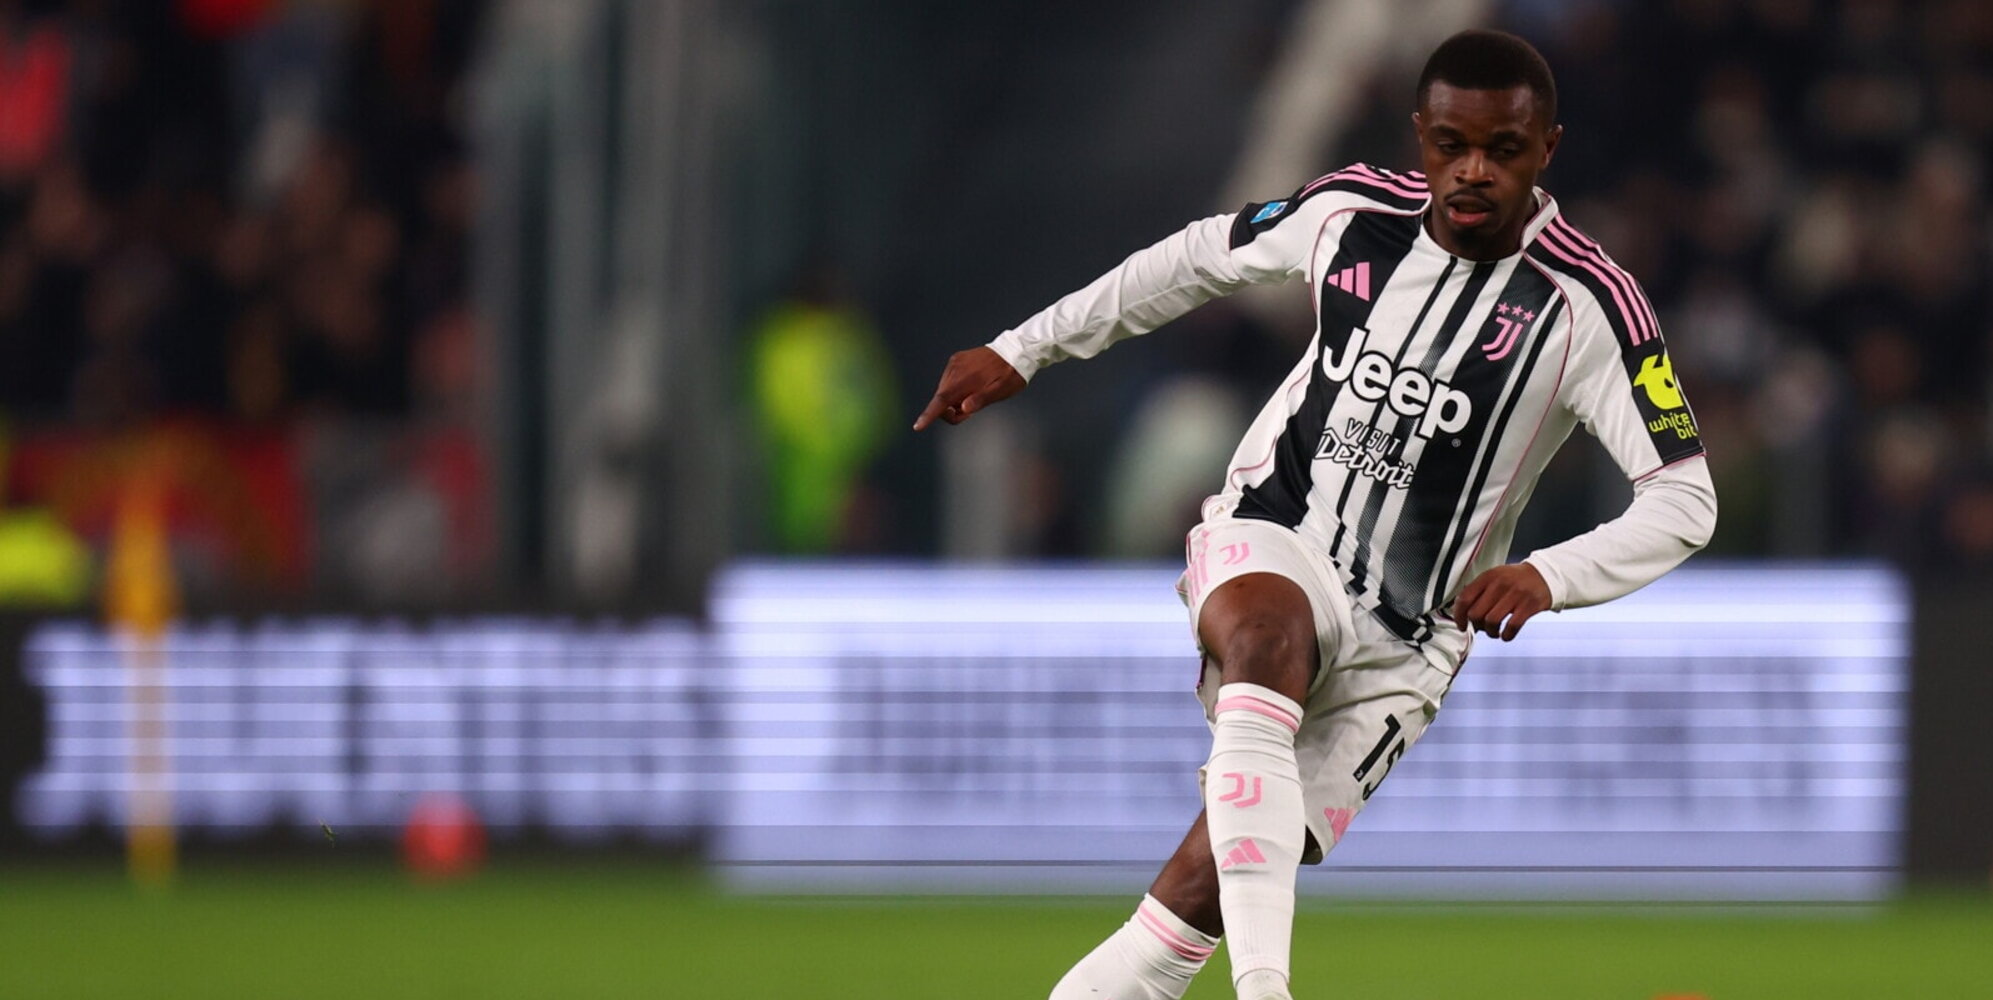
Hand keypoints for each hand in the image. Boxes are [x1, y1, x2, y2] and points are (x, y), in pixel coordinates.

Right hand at [912, 346, 1026, 429]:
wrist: (1016, 351)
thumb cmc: (1010, 375)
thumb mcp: (1001, 391)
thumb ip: (981, 400)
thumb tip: (963, 408)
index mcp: (965, 379)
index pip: (942, 400)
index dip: (929, 414)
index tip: (918, 426)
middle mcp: (955, 369)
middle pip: (941, 399)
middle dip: (951, 410)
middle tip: (971, 413)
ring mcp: (955, 362)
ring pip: (944, 390)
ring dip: (954, 400)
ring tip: (975, 396)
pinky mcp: (957, 359)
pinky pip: (949, 380)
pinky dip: (956, 389)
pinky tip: (972, 387)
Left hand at [1449, 563, 1551, 641]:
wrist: (1545, 575)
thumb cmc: (1516, 579)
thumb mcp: (1495, 577)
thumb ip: (1479, 591)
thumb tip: (1463, 612)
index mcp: (1488, 576)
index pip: (1465, 598)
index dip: (1459, 615)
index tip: (1461, 625)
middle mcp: (1500, 584)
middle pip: (1476, 613)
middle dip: (1476, 625)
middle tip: (1481, 627)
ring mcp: (1515, 595)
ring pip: (1492, 621)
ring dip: (1490, 632)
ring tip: (1494, 632)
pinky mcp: (1529, 606)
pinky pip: (1512, 626)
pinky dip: (1506, 635)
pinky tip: (1506, 635)